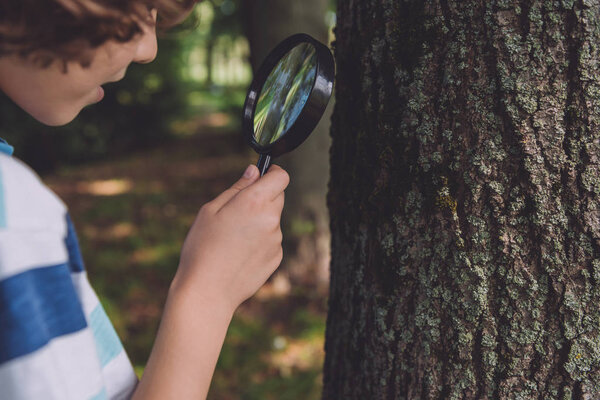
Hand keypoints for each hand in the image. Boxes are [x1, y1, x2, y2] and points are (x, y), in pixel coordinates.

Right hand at [173, 164, 288, 311]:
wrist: (208, 291)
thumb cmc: (202, 248)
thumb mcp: (211, 210)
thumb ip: (237, 188)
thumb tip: (254, 171)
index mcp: (255, 202)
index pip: (281, 177)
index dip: (272, 173)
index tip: (261, 176)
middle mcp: (271, 220)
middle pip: (278, 197)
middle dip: (263, 197)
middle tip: (238, 209)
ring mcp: (276, 240)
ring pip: (273, 220)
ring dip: (260, 221)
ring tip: (233, 238)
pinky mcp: (276, 258)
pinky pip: (271, 240)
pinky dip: (260, 241)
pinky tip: (239, 253)